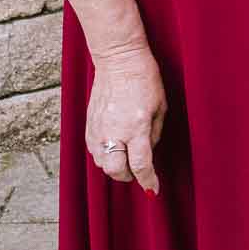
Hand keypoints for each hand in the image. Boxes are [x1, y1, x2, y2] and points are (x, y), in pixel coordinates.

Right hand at [86, 44, 165, 193]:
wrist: (119, 59)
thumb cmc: (145, 80)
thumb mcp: (160, 108)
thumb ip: (153, 135)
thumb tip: (148, 156)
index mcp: (137, 127)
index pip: (141, 165)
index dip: (148, 181)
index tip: (153, 189)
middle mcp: (115, 131)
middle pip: (116, 171)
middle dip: (128, 176)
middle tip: (138, 171)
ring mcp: (98, 128)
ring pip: (101, 163)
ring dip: (115, 166)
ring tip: (126, 156)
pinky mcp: (88, 124)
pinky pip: (93, 150)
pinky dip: (104, 154)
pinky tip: (114, 146)